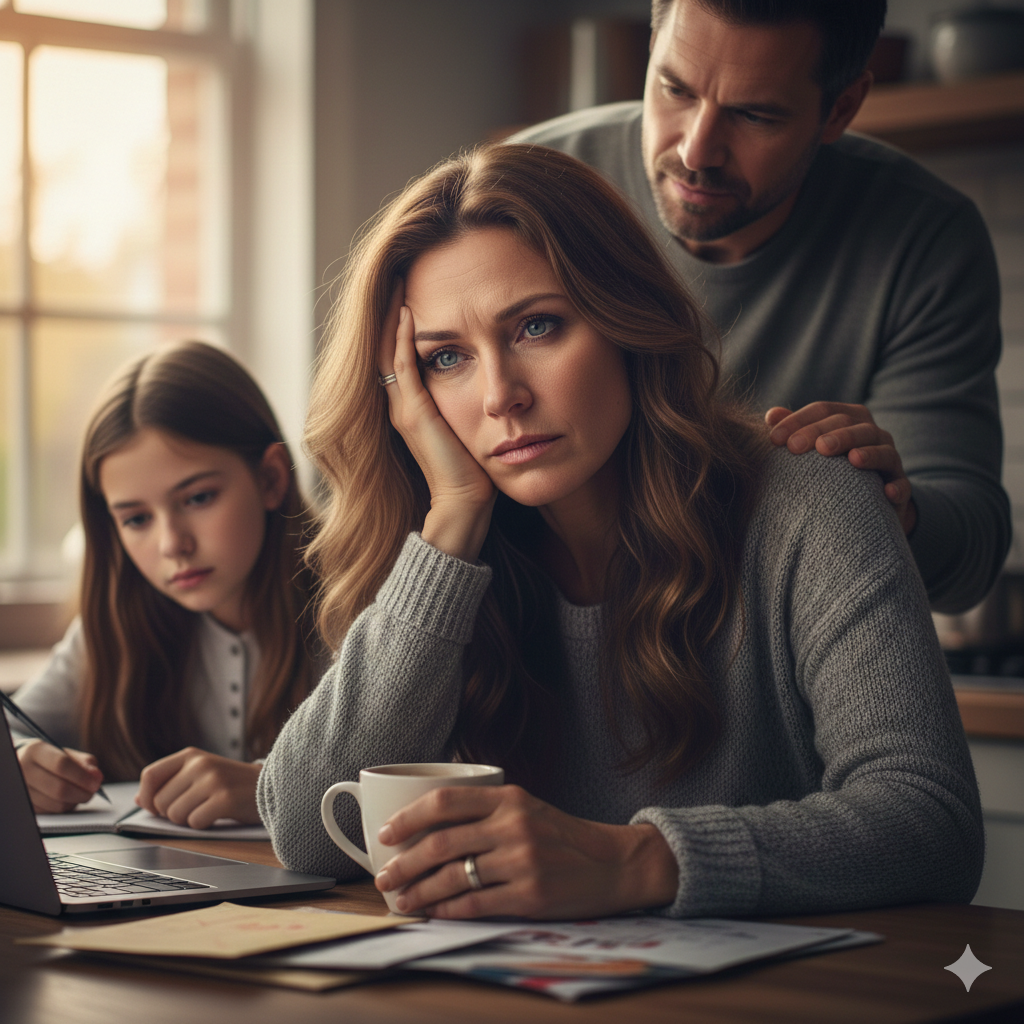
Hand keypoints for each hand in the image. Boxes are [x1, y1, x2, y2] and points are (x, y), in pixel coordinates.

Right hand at [16, 739, 102, 812]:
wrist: (22, 766)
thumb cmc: (50, 759)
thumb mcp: (66, 753)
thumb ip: (85, 762)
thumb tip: (97, 777)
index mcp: (36, 751)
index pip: (61, 765)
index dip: (82, 776)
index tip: (96, 783)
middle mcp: (23, 770)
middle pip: (58, 788)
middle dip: (81, 793)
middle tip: (92, 792)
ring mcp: (21, 789)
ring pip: (55, 804)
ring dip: (74, 801)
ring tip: (79, 793)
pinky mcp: (24, 805)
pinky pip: (50, 812)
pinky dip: (63, 807)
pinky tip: (66, 799)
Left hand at [135, 747, 261, 828]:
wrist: (271, 786)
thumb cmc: (232, 784)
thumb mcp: (201, 774)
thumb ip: (171, 783)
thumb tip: (139, 798)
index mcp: (191, 755)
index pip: (150, 775)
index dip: (146, 797)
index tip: (155, 808)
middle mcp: (200, 764)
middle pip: (160, 802)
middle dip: (171, 814)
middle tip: (193, 809)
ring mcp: (213, 780)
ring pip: (176, 815)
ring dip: (189, 820)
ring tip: (208, 810)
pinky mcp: (224, 799)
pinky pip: (195, 823)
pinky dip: (204, 825)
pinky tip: (219, 815)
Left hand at [372, 784, 677, 919]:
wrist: (613, 863)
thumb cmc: (562, 836)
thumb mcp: (526, 808)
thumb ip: (485, 811)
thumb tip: (427, 827)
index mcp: (509, 798)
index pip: (446, 800)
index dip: (409, 817)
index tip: (384, 832)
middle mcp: (513, 825)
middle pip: (441, 843)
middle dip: (403, 862)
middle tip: (384, 876)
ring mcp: (522, 861)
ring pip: (453, 877)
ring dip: (419, 892)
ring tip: (401, 899)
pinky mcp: (530, 895)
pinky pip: (475, 905)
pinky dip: (446, 911)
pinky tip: (432, 913)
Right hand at [379, 282, 495, 561]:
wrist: (466, 504)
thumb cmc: (476, 472)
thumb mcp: (471, 426)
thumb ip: (471, 401)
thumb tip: (493, 381)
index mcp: (412, 407)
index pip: (400, 354)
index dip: (402, 322)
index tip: (414, 289)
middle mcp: (400, 404)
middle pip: (386, 345)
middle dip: (392, 309)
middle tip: (399, 272)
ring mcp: (403, 408)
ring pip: (388, 350)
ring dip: (392, 315)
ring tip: (399, 279)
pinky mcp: (412, 413)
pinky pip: (401, 365)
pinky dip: (402, 336)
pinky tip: (408, 310)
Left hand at [766, 403, 916, 533]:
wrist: (869, 497)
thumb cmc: (832, 466)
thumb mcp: (813, 446)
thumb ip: (795, 430)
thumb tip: (770, 415)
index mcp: (849, 418)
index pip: (824, 410)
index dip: (798, 420)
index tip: (774, 439)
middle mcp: (872, 433)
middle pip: (851, 424)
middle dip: (824, 433)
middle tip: (798, 447)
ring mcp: (890, 458)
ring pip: (882, 450)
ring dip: (868, 453)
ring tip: (851, 459)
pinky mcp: (899, 485)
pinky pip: (902, 484)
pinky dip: (897, 487)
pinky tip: (887, 493)